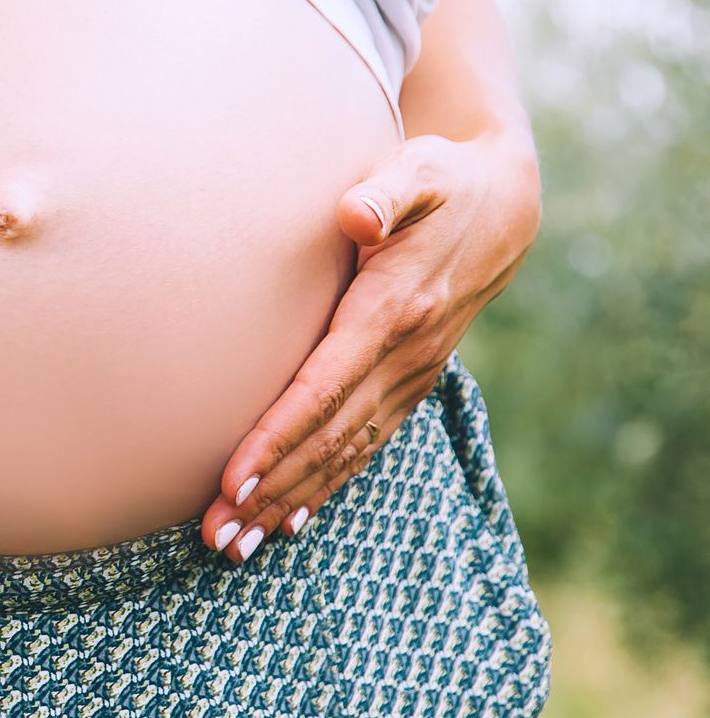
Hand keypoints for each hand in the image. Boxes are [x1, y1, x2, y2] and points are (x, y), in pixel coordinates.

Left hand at [201, 130, 541, 560]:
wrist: (502, 205)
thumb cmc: (442, 183)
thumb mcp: (420, 171)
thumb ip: (386, 192)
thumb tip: (355, 212)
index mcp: (392, 313)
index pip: (323, 389)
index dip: (277, 438)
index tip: (233, 478)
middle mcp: (403, 358)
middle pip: (326, 438)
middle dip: (269, 491)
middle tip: (216, 535)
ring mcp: (409, 378)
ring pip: (342, 455)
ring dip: (288, 502)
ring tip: (234, 546)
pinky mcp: (408, 386)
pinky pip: (363, 448)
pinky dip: (325, 489)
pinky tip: (288, 524)